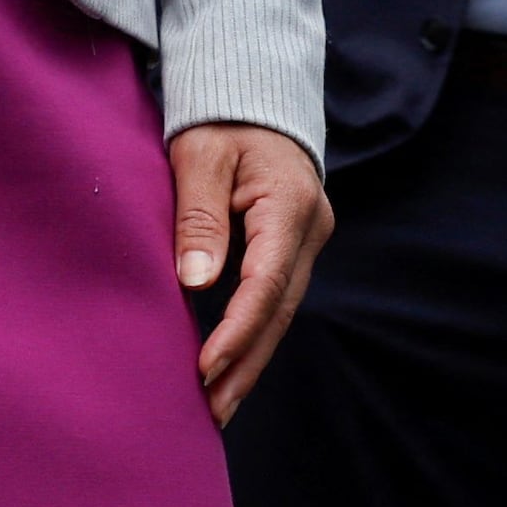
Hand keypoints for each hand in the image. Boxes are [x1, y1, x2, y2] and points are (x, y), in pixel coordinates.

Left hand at [173, 119, 333, 424]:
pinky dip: (252, 334)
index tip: (206, 368)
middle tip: (212, 411)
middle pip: (279, 309)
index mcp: (289, 205)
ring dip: (250, 358)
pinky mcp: (293, 247)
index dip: (237, 330)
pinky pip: (274, 299)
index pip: (265, 281)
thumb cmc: (220, 118)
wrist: (252, 95)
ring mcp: (307, 241)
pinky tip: (229, 367)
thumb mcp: (199, 154)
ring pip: (280, 311)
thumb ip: (198, 216)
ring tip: (216, 405)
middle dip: (246, 364)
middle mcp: (310, 230)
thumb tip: (196, 283)